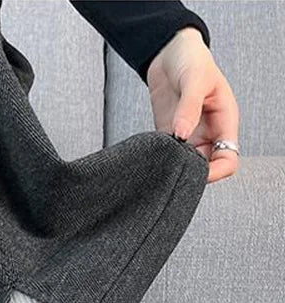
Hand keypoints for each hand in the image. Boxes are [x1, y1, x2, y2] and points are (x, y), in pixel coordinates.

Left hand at [147, 27, 239, 183]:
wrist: (169, 52)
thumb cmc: (191, 60)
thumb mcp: (194, 79)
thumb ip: (189, 108)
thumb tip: (182, 136)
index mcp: (224, 122)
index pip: (228, 159)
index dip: (216, 172)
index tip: (197, 173)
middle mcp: (208, 134)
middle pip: (205, 168)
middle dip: (191, 173)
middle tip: (172, 168)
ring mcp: (187, 137)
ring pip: (185, 165)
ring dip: (173, 167)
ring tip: (161, 160)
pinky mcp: (167, 135)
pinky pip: (167, 156)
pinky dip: (160, 160)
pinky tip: (150, 156)